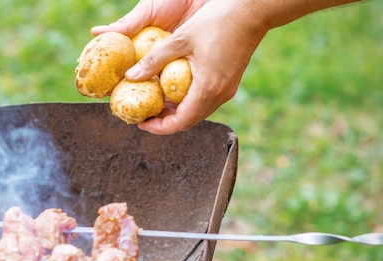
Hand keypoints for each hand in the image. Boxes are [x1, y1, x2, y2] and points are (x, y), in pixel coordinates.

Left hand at [92, 0, 267, 134]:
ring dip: (178, 111)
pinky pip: (206, 100)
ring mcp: (227, 89)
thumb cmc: (216, 22)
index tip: (142, 123)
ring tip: (156, 102)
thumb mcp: (179, 40)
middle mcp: (220, 94)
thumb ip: (154, 60)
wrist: (251, 12)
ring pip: (198, 111)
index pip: (181, 122)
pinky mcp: (229, 82)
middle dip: (166, 121)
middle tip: (146, 114)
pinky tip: (174, 89)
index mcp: (208, 88)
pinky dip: (189, 101)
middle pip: (189, 120)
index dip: (159, 127)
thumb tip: (131, 76)